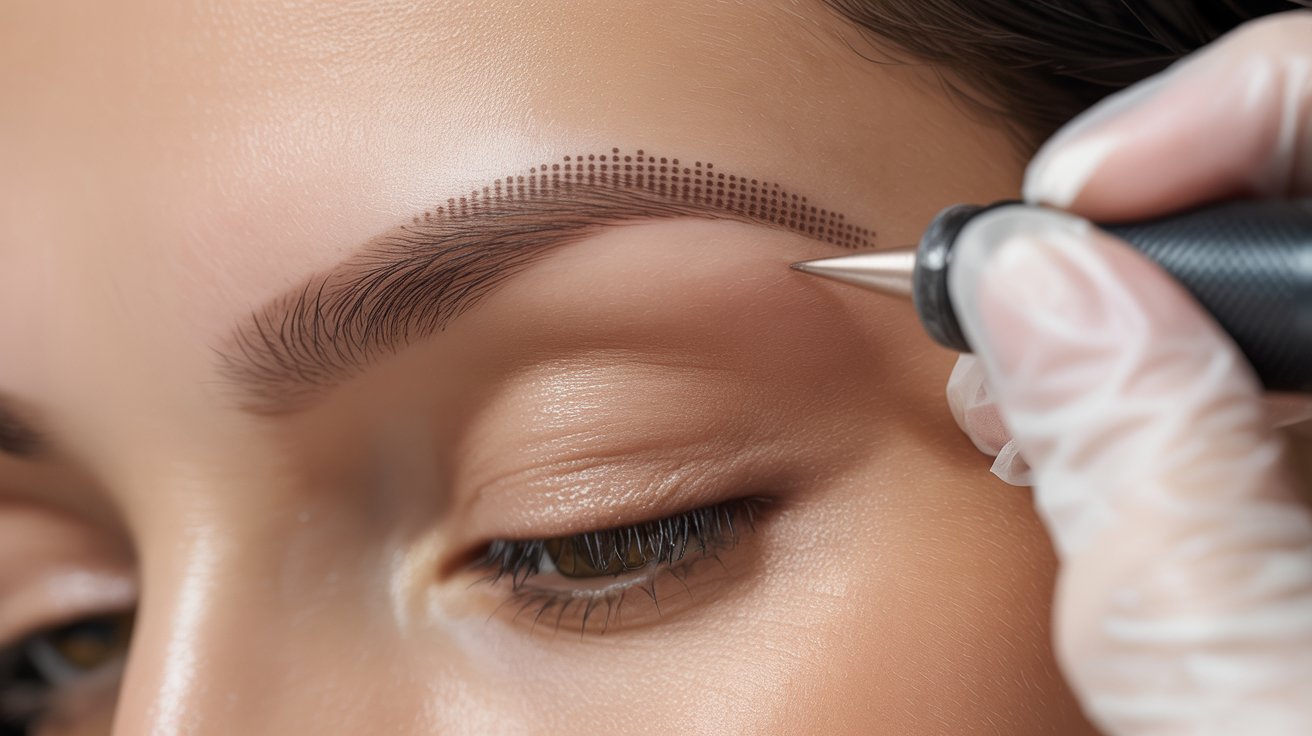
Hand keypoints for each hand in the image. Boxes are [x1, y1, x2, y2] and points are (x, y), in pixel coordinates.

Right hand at [945, 11, 1311, 734]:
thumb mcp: (1259, 698)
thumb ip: (1152, 476)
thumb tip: (1036, 292)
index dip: (1225, 119)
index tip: (1070, 208)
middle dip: (1151, 245)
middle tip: (1014, 311)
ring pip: (1300, 323)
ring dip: (1145, 335)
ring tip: (1028, 399)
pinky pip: (1290, 409)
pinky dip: (1185, 406)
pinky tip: (1100, 450)